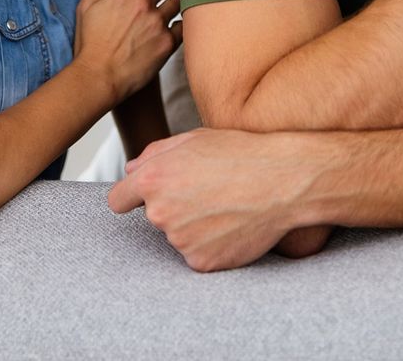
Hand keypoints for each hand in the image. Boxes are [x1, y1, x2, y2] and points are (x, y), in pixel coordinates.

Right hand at [73, 0, 180, 106]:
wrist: (98, 77)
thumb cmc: (89, 44)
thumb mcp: (85, 7)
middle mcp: (143, 3)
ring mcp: (157, 23)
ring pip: (175, 2)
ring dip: (171, 4)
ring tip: (164, 11)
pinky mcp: (167, 42)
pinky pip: (181, 26)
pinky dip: (177, 25)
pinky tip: (170, 29)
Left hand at [107, 129, 309, 271]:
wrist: (284, 181)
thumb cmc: (240, 153)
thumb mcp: (194, 139)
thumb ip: (154, 154)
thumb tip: (131, 170)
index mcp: (153, 179)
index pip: (118, 201)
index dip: (131, 198)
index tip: (145, 198)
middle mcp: (160, 213)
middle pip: (154, 217)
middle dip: (173, 207)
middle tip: (208, 193)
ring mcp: (181, 242)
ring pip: (178, 237)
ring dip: (194, 227)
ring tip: (226, 207)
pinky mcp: (202, 262)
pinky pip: (198, 255)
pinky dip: (212, 245)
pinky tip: (233, 226)